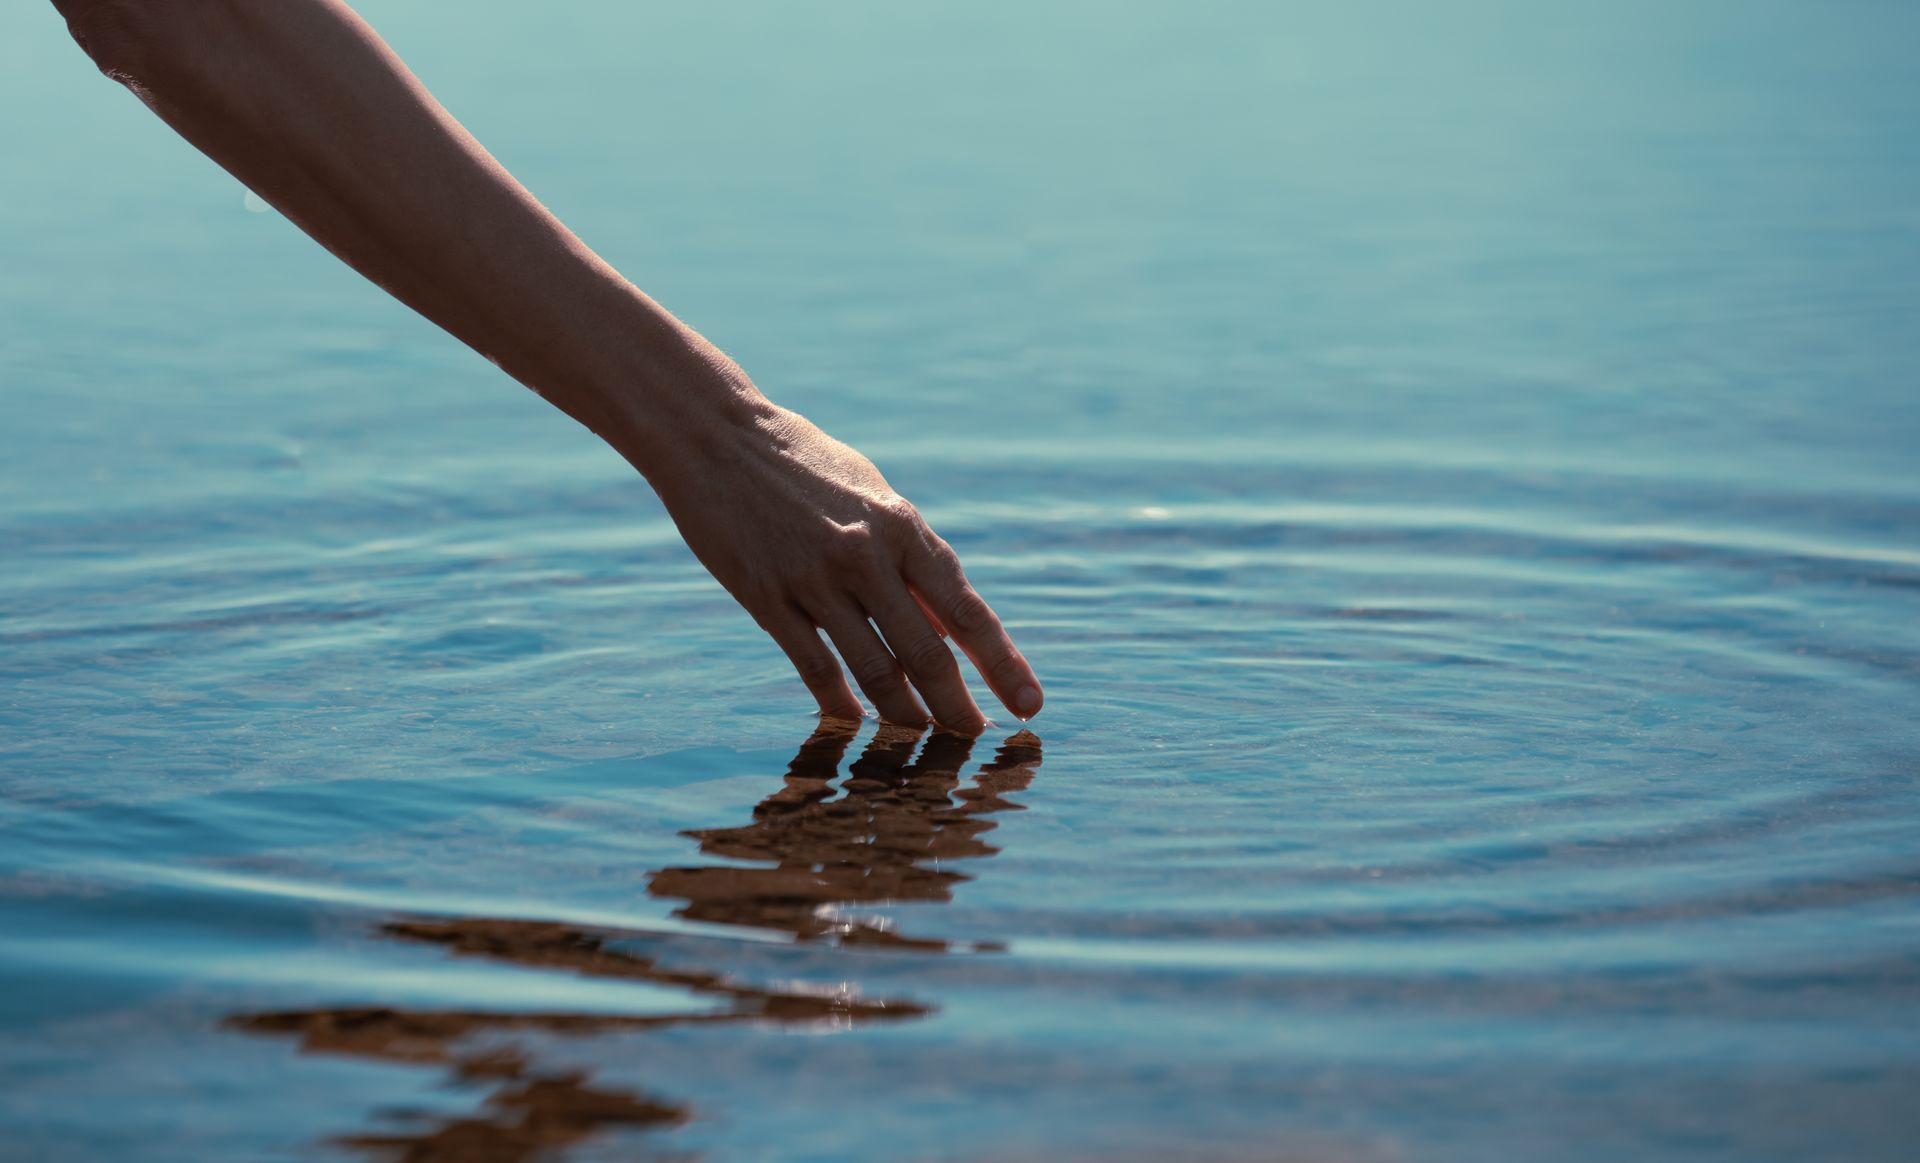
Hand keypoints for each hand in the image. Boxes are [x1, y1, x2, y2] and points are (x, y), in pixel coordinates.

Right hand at [636, 384, 1042, 734]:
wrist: (717, 435)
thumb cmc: (806, 465)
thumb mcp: (874, 497)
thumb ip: (911, 562)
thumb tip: (949, 630)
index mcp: (903, 527)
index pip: (967, 612)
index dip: (1003, 665)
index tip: (1030, 704)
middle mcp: (866, 556)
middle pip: (926, 653)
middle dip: (957, 706)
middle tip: (975, 739)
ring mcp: (815, 579)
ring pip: (873, 669)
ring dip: (904, 714)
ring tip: (923, 739)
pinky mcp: (767, 597)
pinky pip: (814, 665)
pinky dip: (838, 701)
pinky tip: (854, 721)